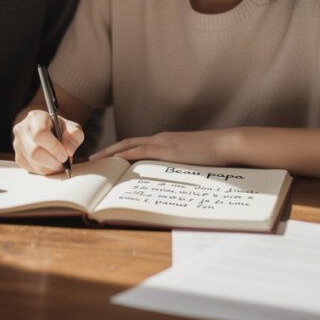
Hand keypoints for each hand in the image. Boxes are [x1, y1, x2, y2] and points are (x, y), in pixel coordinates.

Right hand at [12, 110, 83, 174]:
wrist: (47, 131)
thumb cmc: (59, 128)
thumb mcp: (71, 127)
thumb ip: (74, 135)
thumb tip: (68, 150)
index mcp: (35, 118)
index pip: (40, 133)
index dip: (54, 147)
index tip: (65, 154)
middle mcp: (22, 130)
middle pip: (35, 152)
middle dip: (54, 161)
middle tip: (65, 161)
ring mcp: (18, 145)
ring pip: (35, 164)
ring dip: (52, 168)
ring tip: (60, 162)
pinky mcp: (19, 158)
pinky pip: (33, 170)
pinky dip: (46, 171)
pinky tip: (51, 163)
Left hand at [90, 130, 232, 165]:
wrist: (226, 144)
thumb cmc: (215, 155)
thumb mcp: (193, 161)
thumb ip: (181, 166)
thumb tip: (173, 180)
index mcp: (167, 141)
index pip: (138, 145)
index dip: (122, 150)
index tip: (109, 158)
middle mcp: (160, 139)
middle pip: (127, 143)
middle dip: (109, 151)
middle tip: (93, 158)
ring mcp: (162, 142)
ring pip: (128, 146)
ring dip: (111, 153)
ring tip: (96, 160)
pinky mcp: (165, 149)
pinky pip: (138, 152)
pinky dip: (123, 155)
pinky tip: (113, 161)